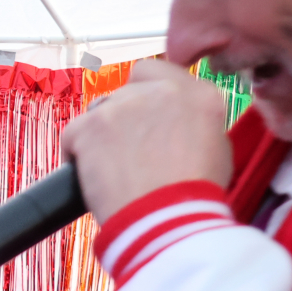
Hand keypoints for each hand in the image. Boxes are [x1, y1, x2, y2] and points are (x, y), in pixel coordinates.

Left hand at [61, 58, 232, 223]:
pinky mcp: (91, 125)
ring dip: (101, 133)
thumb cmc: (193, 196)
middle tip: (127, 149)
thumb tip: (178, 124)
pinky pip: (73, 133)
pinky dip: (75, 153)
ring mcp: (124, 105)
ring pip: (99, 110)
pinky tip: (90, 175)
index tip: (141, 116)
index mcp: (199, 94)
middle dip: (124, 116)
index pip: (159, 72)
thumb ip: (196, 123)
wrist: (165, 219)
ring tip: (112, 168)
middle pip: (127, 90)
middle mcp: (162, 90)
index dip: (145, 93)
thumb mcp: (218, 149)